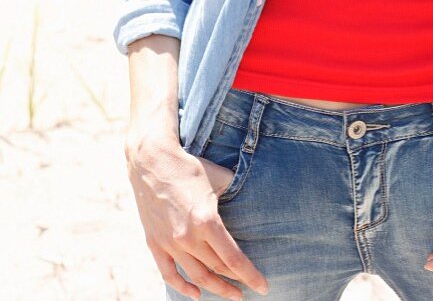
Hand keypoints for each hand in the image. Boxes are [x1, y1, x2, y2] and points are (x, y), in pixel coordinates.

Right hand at [125, 135, 268, 299]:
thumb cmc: (189, 168)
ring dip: (215, 288)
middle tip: (248, 288)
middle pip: (218, 269)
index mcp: (207, 221)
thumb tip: (254, 194)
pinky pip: (169, 274)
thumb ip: (237, 190)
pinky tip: (196, 293)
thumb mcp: (220, 177)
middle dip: (236, 282)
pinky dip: (183, 287)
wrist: (152, 162)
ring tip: (230, 294)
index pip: (234, 259)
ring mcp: (170, 243)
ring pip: (197, 276)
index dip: (251, 276)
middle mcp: (188, 237)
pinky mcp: (155, 244)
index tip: (263, 287)